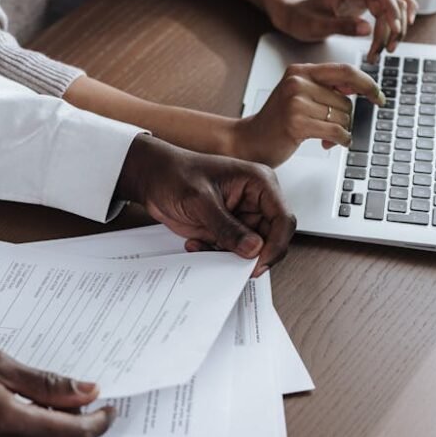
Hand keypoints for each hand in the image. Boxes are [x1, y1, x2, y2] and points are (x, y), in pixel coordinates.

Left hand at [116, 135, 295, 275]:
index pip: (283, 219)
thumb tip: (253, 249)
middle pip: (271, 238)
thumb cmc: (175, 174)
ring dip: (228, 255)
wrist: (152, 178)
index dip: (276, 245)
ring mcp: (241, 216)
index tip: (259, 263)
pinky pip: (232, 251)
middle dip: (249, 254)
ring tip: (203, 244)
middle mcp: (255, 200)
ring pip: (251, 249)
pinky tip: (195, 242)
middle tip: (229, 262)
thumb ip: (227, 226)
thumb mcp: (200, 200)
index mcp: (259, 183)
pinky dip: (215, 253)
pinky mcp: (227, 229)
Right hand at [229, 62, 384, 166]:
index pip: (345, 71)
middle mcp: (297, 82)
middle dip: (345, 119)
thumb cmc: (276, 122)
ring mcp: (296, 102)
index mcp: (300, 71)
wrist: (248, 140)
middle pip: (346, 100)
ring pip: (342, 117)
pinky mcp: (297, 123)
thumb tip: (359, 87)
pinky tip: (329, 143)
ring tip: (323, 136)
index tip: (378, 97)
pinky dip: (340, 140)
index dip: (367, 84)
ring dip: (340, 131)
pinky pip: (336, 131)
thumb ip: (326, 88)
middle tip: (333, 129)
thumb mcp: (299, 96)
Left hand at [272, 0, 417, 61]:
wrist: (295, 16)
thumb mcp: (317, 26)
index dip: (392, 8)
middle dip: (394, 26)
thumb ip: (342, 26)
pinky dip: (398, 19)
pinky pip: (391, 7)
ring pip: (395, 5)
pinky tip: (399, 32)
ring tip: (386, 50)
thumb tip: (367, 30)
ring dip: (396, 27)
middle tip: (386, 50)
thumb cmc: (302, 18)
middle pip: (391, 0)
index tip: (394, 29)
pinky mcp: (368, 2)